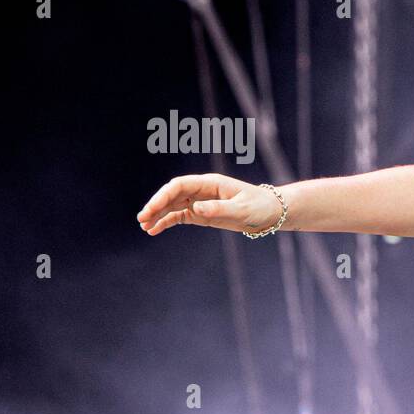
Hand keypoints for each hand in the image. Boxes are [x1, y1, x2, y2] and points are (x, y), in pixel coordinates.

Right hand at [136, 173, 280, 235]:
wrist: (271, 212)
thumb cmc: (259, 207)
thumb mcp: (241, 209)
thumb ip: (218, 209)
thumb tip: (194, 208)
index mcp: (210, 183)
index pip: (180, 185)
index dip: (163, 196)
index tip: (152, 209)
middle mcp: (202, 190)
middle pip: (172, 194)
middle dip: (156, 205)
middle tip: (142, 219)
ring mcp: (201, 201)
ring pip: (173, 205)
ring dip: (158, 215)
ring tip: (144, 227)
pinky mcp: (202, 213)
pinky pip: (180, 216)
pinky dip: (167, 221)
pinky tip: (155, 230)